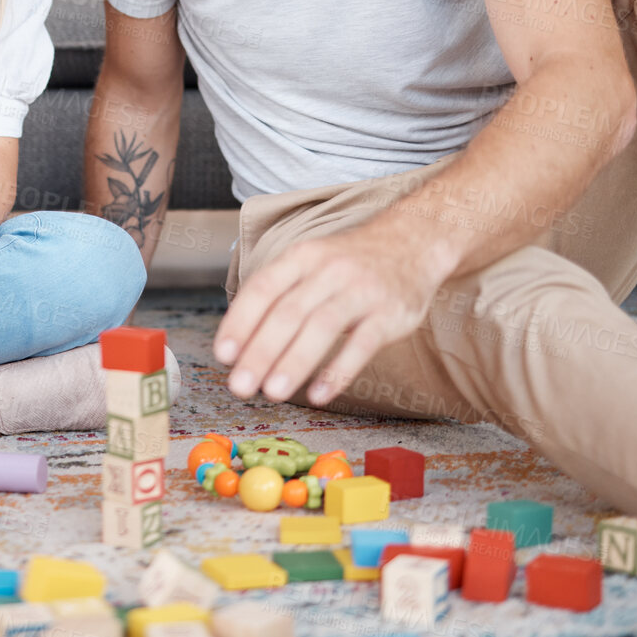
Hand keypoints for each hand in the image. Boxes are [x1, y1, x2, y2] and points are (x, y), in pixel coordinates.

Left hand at [214, 221, 447, 406]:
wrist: (414, 242)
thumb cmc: (350, 263)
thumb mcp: (311, 263)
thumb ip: (279, 296)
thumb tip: (240, 344)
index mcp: (302, 257)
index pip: (263, 288)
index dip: (240, 322)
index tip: (223, 354)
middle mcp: (329, 270)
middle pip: (288, 312)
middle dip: (260, 352)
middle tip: (239, 386)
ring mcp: (362, 290)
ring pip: (322, 326)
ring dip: (294, 362)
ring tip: (273, 393)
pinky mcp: (390, 313)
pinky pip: (363, 344)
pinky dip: (338, 371)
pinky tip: (318, 394)